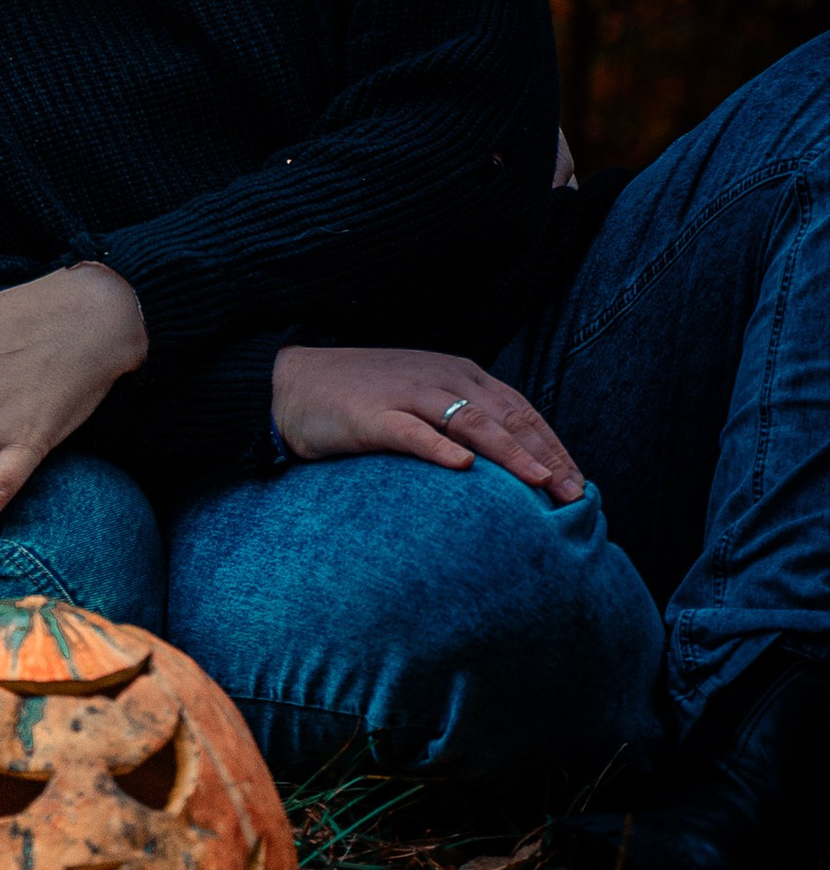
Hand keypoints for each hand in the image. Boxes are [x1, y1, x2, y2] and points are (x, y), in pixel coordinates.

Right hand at [269, 345, 582, 501]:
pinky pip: (412, 431)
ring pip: (471, 421)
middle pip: (507, 416)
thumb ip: (461, 422)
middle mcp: (441, 377)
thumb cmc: (360, 400)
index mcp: (458, 374)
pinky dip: (440, 448)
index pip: (520, 410)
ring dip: (510, 453)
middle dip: (546, 456)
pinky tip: (463, 468)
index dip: (553, 446)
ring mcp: (407, 393)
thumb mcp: (421, 401)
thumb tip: (506, 466)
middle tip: (573, 495)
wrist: (291, 383)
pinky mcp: (372, 415)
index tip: (578, 484)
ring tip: (539, 483)